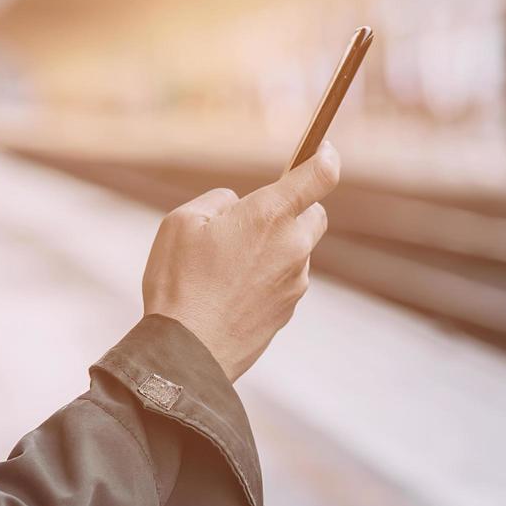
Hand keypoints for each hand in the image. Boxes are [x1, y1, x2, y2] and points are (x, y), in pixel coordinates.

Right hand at [142, 141, 340, 381]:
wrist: (187, 353)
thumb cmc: (179, 283)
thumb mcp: (181, 222)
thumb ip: (219, 201)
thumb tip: (238, 205)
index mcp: (269, 215)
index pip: (319, 176)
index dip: (326, 158)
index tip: (324, 152)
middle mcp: (292, 246)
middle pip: (314, 214)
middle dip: (294, 210)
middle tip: (254, 220)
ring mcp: (295, 281)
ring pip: (296, 251)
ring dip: (274, 249)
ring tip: (226, 267)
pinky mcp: (289, 310)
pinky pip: (284, 281)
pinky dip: (267, 279)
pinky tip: (230, 292)